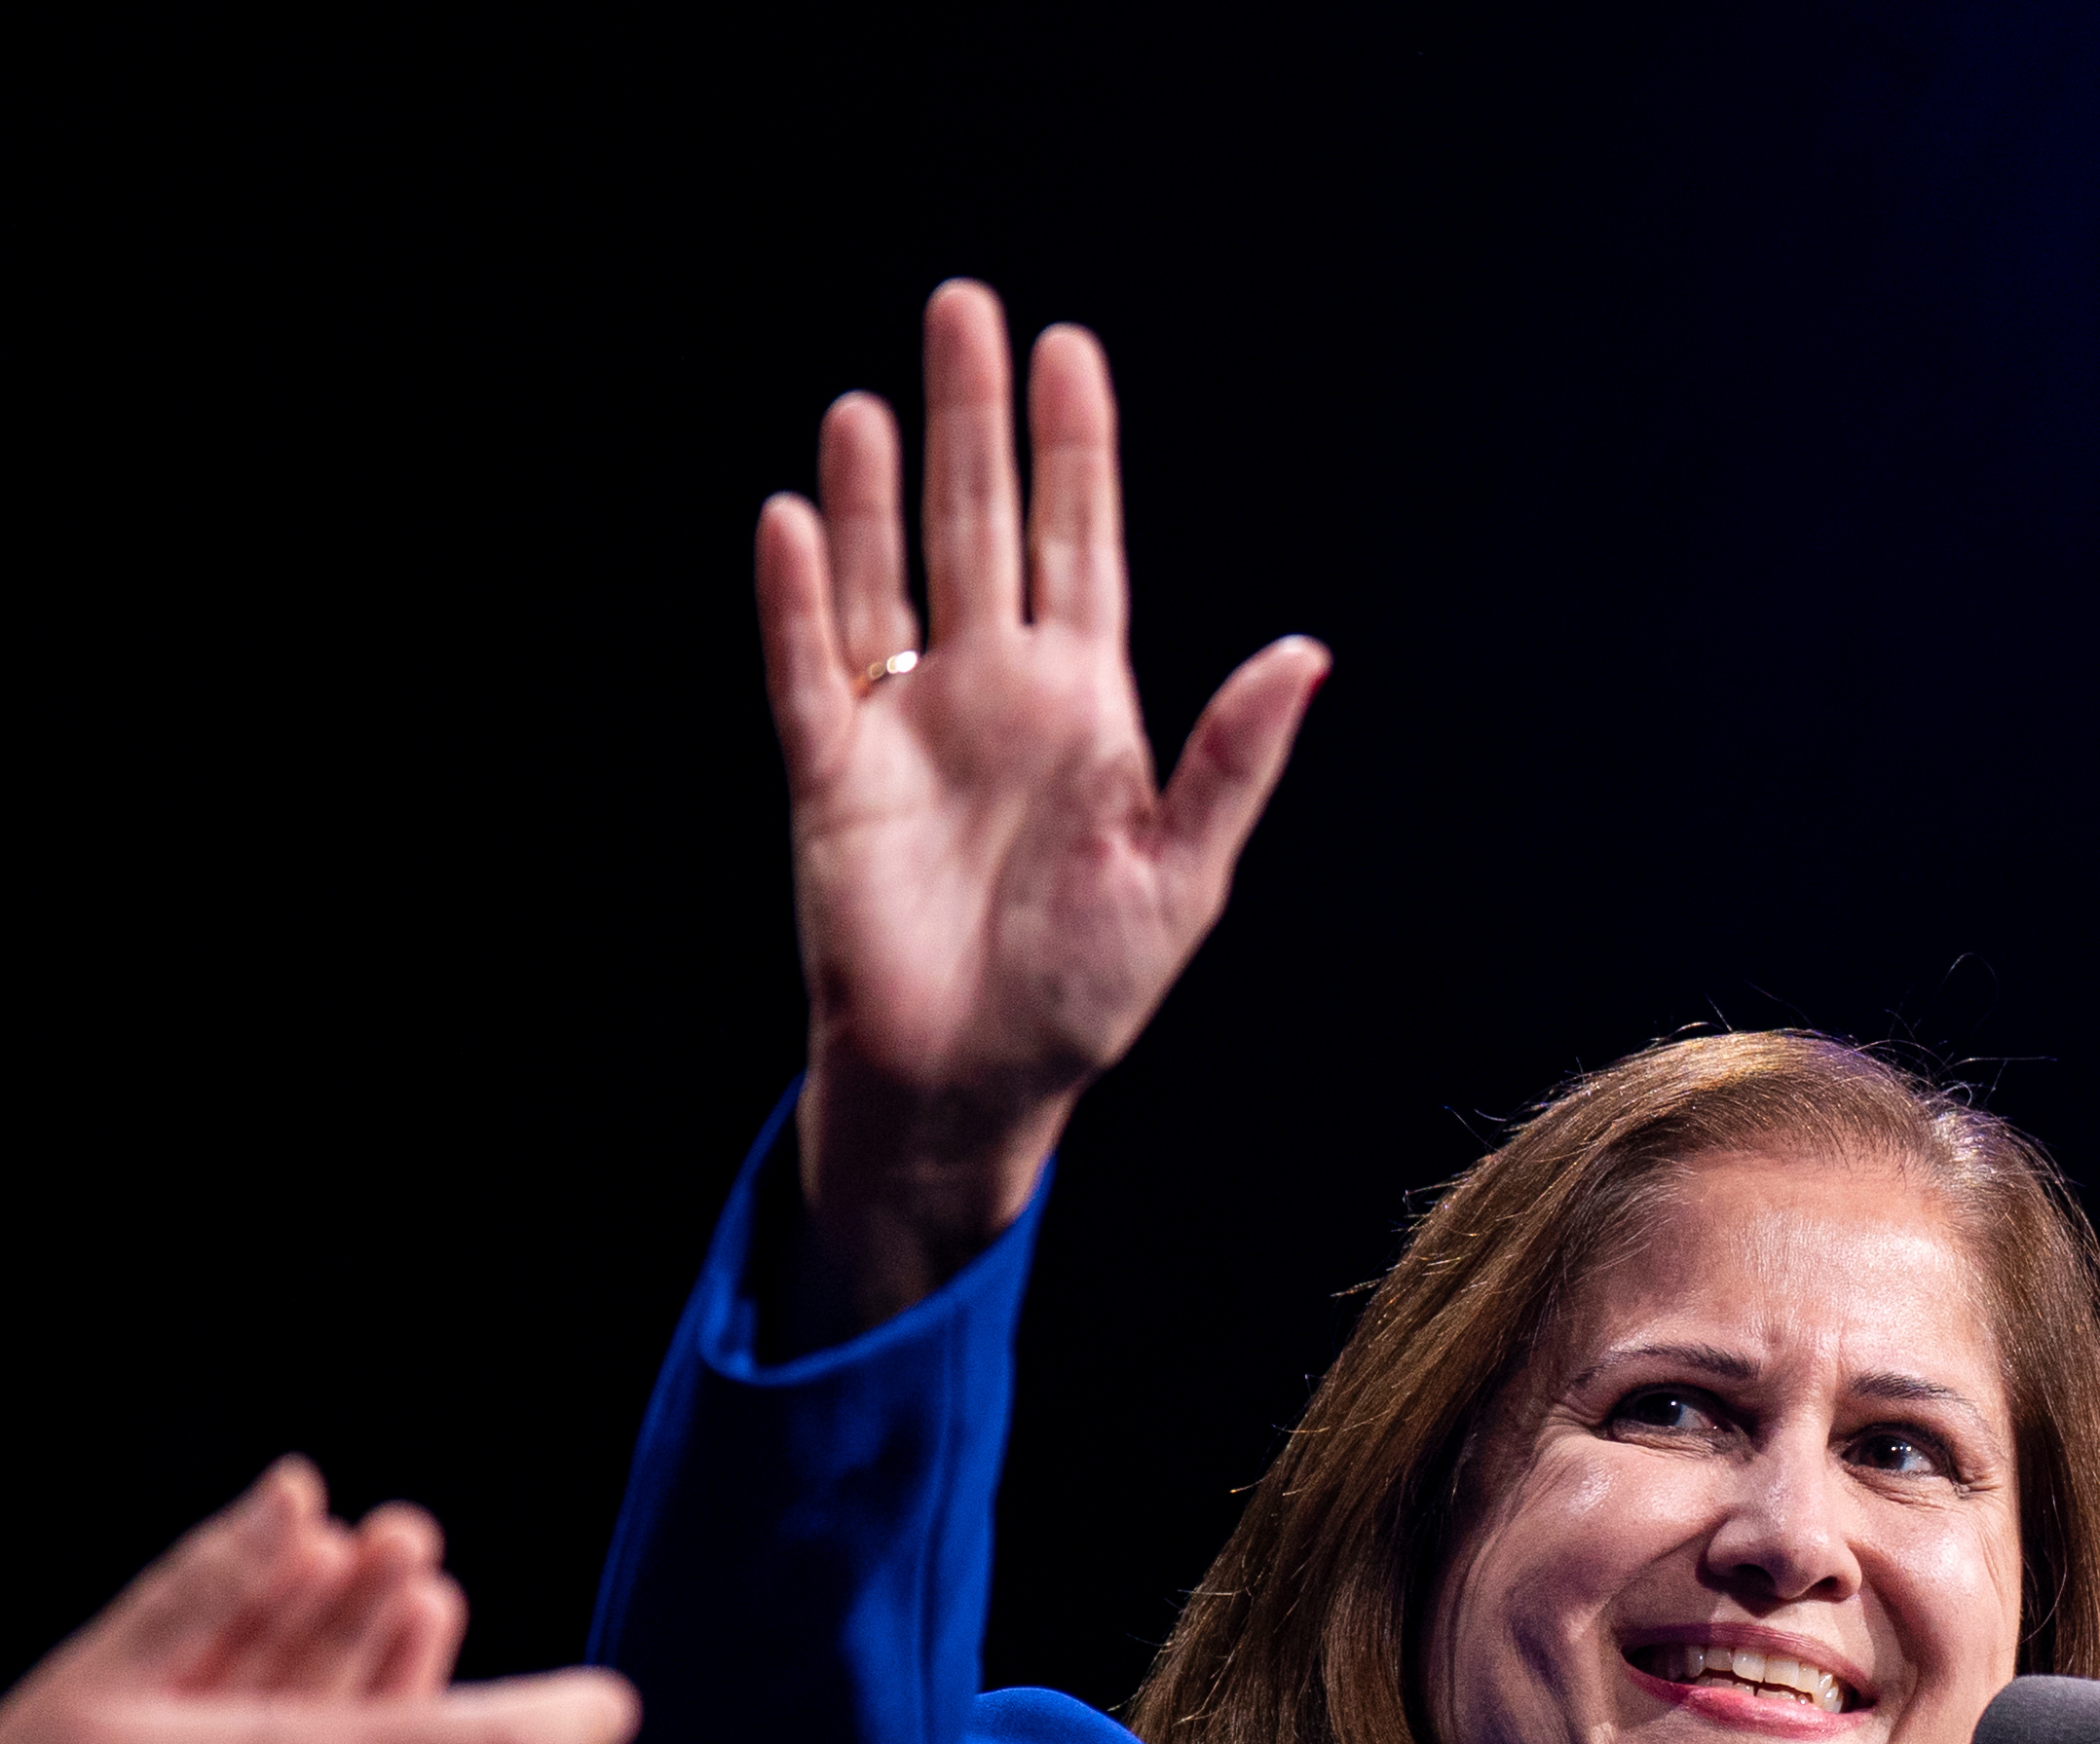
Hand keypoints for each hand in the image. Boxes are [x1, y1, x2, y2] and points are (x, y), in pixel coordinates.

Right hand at [757, 282, 1328, 1338]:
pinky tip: (794, 518)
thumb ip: (1233, 758)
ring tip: (874, 399)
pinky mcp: (831, 775)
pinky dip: (799, 598)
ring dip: (876, 492)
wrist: (976, 1082)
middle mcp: (992, 693)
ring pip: (886, 577)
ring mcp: (907, 725)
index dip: (1073, 449)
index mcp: (1086, 707)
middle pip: (979, 526)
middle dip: (973, 422)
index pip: (1081, 545)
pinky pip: (808, 668)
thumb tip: (1305, 652)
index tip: (1066, 347)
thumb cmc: (1086, 991)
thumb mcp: (1183, 872)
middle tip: (964, 306)